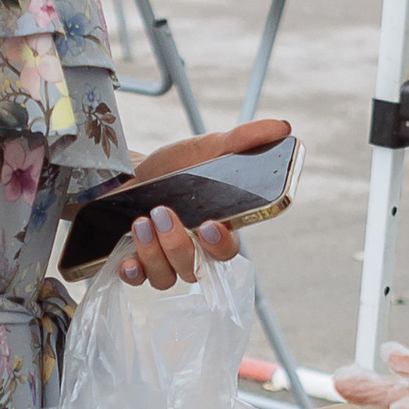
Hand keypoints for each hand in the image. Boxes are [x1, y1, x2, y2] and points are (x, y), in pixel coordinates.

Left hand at [115, 117, 284, 286]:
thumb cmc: (173, 166)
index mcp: (214, 230)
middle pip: (194, 268)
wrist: (126, 171)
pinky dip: (131, 273)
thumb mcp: (205, 149)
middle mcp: (191, 252)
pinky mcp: (134, 264)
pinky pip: (136, 281)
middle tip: (162, 213)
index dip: (222, 246)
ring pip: (165, 277)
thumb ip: (242, 141)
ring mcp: (162, 262)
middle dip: (178, 245)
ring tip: (139, 221)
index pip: (227, 251)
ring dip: (152, 252)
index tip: (210, 227)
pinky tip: (126, 261)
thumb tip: (282, 127)